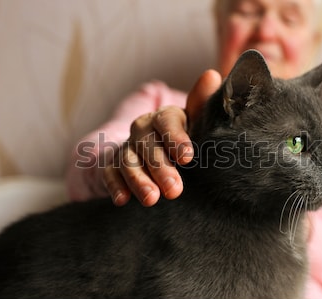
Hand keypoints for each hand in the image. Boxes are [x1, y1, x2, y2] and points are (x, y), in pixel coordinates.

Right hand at [103, 70, 221, 205]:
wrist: (155, 152)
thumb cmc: (183, 140)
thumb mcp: (196, 123)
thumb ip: (202, 105)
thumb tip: (212, 75)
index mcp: (165, 117)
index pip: (167, 121)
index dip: (176, 138)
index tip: (187, 157)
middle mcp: (143, 129)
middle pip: (147, 143)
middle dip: (160, 167)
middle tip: (174, 189)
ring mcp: (127, 147)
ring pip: (129, 160)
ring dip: (138, 180)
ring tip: (151, 199)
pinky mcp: (113, 165)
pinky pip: (110, 173)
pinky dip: (115, 185)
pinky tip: (122, 200)